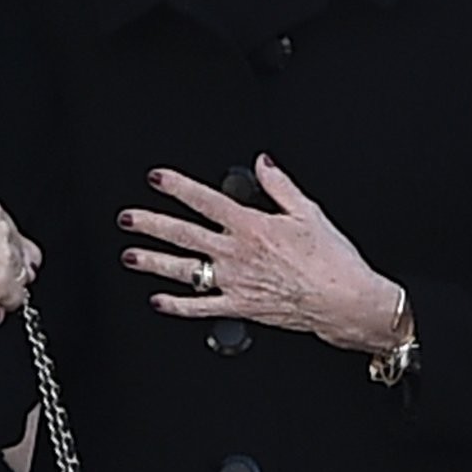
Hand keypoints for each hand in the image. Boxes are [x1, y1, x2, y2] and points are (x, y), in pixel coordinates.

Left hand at [118, 154, 402, 353]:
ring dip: (154, 262)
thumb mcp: (308, 212)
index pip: (205, 201)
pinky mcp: (240, 307)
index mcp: (251, 226)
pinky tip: (159, 300)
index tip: (156, 179)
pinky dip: (177, 306)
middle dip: (151, 224)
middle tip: (127, 218)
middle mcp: (237, 254)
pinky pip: (201, 307)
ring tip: (130, 256)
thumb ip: (280, 185)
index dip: (178, 187)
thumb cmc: (332, 260)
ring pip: (185, 270)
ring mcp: (235, 282)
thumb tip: (263, 163)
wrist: (345, 301)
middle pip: (184, 234)